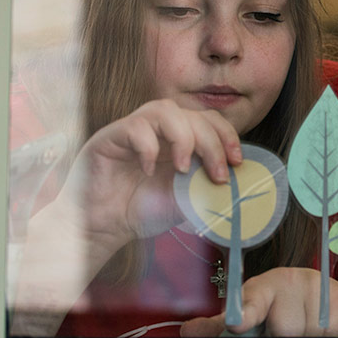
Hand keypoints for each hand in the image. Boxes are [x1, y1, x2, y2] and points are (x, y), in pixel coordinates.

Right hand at [54, 99, 242, 250]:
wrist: (100, 228)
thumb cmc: (140, 211)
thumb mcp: (184, 200)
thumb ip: (206, 188)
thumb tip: (238, 185)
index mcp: (177, 139)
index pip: (208, 119)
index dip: (227, 135)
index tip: (237, 162)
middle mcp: (157, 129)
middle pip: (192, 114)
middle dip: (212, 143)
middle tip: (217, 174)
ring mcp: (133, 130)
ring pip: (165, 109)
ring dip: (183, 138)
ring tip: (183, 169)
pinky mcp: (109, 138)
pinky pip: (134, 127)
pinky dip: (148, 148)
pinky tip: (148, 171)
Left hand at [180, 267, 337, 337]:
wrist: (324, 299)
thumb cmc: (279, 307)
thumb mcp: (250, 314)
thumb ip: (218, 326)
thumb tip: (187, 330)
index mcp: (258, 288)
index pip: (251, 301)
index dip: (245, 313)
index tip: (237, 323)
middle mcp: (285, 280)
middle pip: (285, 328)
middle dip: (285, 335)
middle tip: (284, 327)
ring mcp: (312, 284)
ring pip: (309, 330)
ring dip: (307, 336)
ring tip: (303, 324)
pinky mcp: (336, 292)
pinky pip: (330, 328)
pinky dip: (327, 333)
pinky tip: (320, 322)